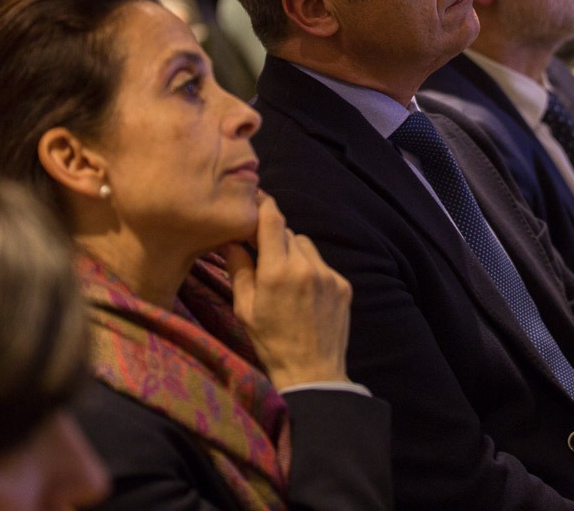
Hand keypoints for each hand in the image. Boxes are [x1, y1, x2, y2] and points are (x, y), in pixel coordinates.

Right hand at [223, 191, 352, 389]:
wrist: (312, 373)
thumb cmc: (271, 343)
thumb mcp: (245, 308)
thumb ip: (239, 269)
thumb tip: (230, 239)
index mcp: (278, 271)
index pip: (272, 219)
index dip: (263, 204)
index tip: (254, 199)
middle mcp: (306, 266)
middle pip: (288, 231)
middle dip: (274, 238)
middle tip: (262, 255)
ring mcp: (329, 275)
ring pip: (306, 246)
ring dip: (293, 252)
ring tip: (284, 279)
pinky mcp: (343, 285)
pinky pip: (322, 264)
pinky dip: (311, 270)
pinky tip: (303, 293)